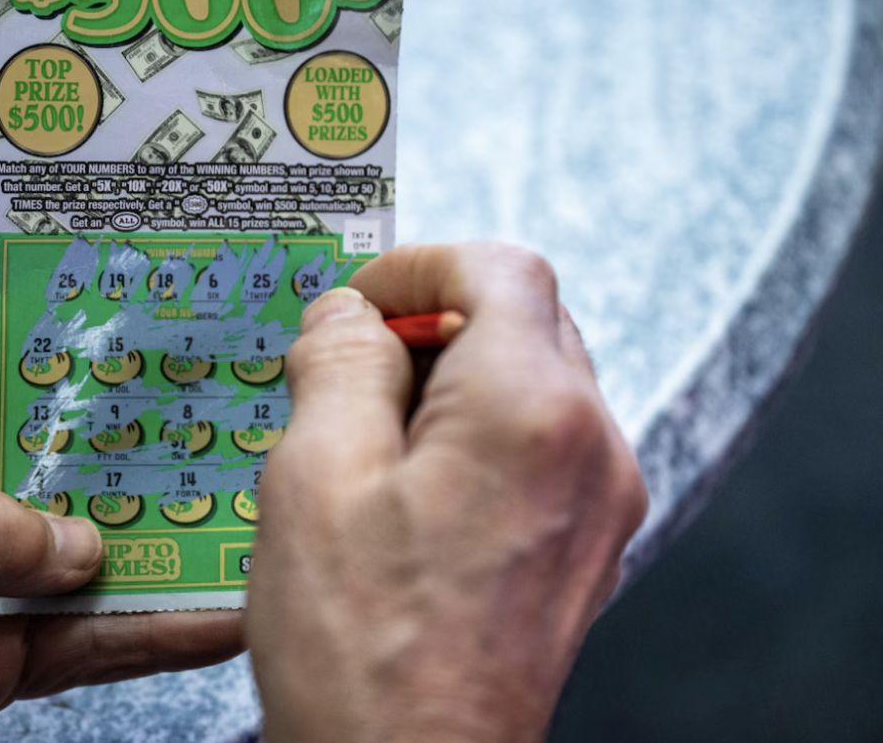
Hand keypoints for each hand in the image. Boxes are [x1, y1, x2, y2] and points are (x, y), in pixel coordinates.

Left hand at [0, 326, 242, 741]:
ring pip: (99, 549)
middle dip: (154, 446)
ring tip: (252, 524)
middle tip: (244, 425)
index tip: (174, 323)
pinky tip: (212, 619)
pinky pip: (89, 637)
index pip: (14, 356)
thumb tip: (84, 548)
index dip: (90, 337)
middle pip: (77, 456)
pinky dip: (151, 632)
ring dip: (170, 543)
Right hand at [247, 244, 646, 742]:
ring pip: (538, 382)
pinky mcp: (586, 549)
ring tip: (368, 436)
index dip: (419, 266)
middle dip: (433, 321)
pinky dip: (480, 434)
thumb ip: (337, 364)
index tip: (359, 303)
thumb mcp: (314, 476)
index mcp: (531, 410)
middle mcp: (591, 448)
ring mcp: (601, 504)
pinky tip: (407, 487)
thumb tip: (346, 315)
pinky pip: (544, 447)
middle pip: (527, 319)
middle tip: (349, 367)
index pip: (501, 267)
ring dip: (455, 379)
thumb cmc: (362, 649)